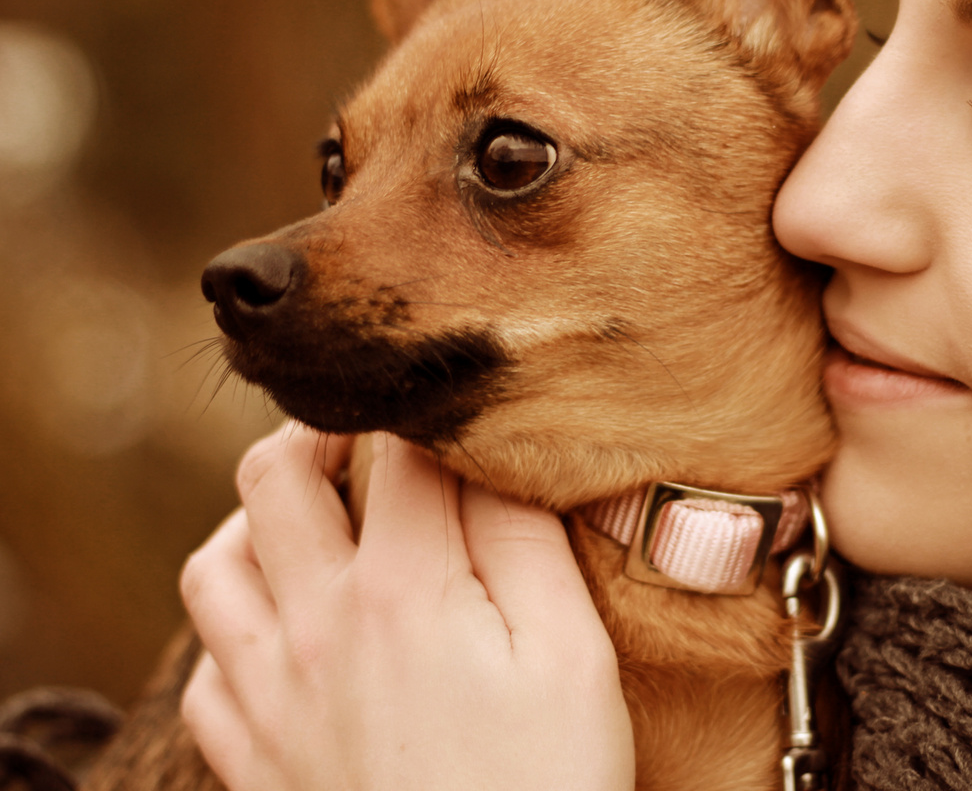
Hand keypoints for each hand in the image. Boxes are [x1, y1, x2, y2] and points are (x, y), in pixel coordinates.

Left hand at [179, 423, 633, 790]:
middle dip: (319, 434)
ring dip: (256, 524)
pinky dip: (234, 630)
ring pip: (212, 567)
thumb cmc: (546, 787)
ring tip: (315, 522)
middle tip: (369, 440)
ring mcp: (269, 698)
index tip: (453, 412)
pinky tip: (288, 636)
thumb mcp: (572, 656)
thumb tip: (490, 459)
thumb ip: (526, 544)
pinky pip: (204, 669)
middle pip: (273, 479)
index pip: (394, 449)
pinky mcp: (251, 761)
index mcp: (403, 590)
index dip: (424, 413)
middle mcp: (314, 629)